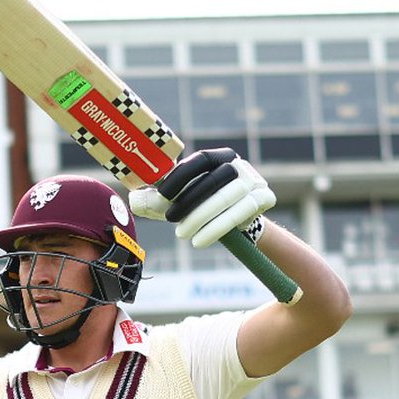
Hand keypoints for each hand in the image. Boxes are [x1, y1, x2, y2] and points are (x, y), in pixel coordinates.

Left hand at [129, 148, 275, 248]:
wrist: (241, 223)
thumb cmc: (202, 207)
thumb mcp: (179, 201)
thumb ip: (157, 199)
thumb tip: (133, 199)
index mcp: (218, 157)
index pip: (200, 160)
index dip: (181, 176)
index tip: (162, 194)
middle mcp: (239, 165)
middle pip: (214, 181)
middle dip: (190, 202)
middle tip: (170, 221)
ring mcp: (255, 180)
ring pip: (228, 198)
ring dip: (202, 218)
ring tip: (182, 234)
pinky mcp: (265, 198)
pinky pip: (240, 213)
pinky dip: (217, 228)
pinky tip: (199, 242)